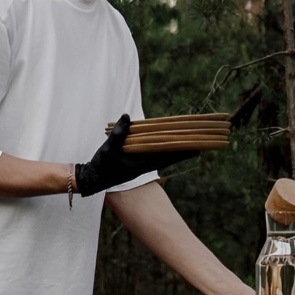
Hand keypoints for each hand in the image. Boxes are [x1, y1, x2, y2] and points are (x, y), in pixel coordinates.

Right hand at [75, 113, 198, 196]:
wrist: (94, 177)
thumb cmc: (102, 165)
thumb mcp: (108, 148)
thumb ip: (119, 133)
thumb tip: (128, 117)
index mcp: (143, 164)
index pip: (168, 156)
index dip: (183, 151)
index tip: (197, 147)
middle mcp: (146, 164)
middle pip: (169, 154)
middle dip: (183, 147)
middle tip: (199, 140)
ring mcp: (143, 162)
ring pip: (163, 153)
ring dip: (175, 146)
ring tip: (188, 139)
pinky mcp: (138, 161)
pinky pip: (154, 152)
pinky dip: (162, 146)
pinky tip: (167, 141)